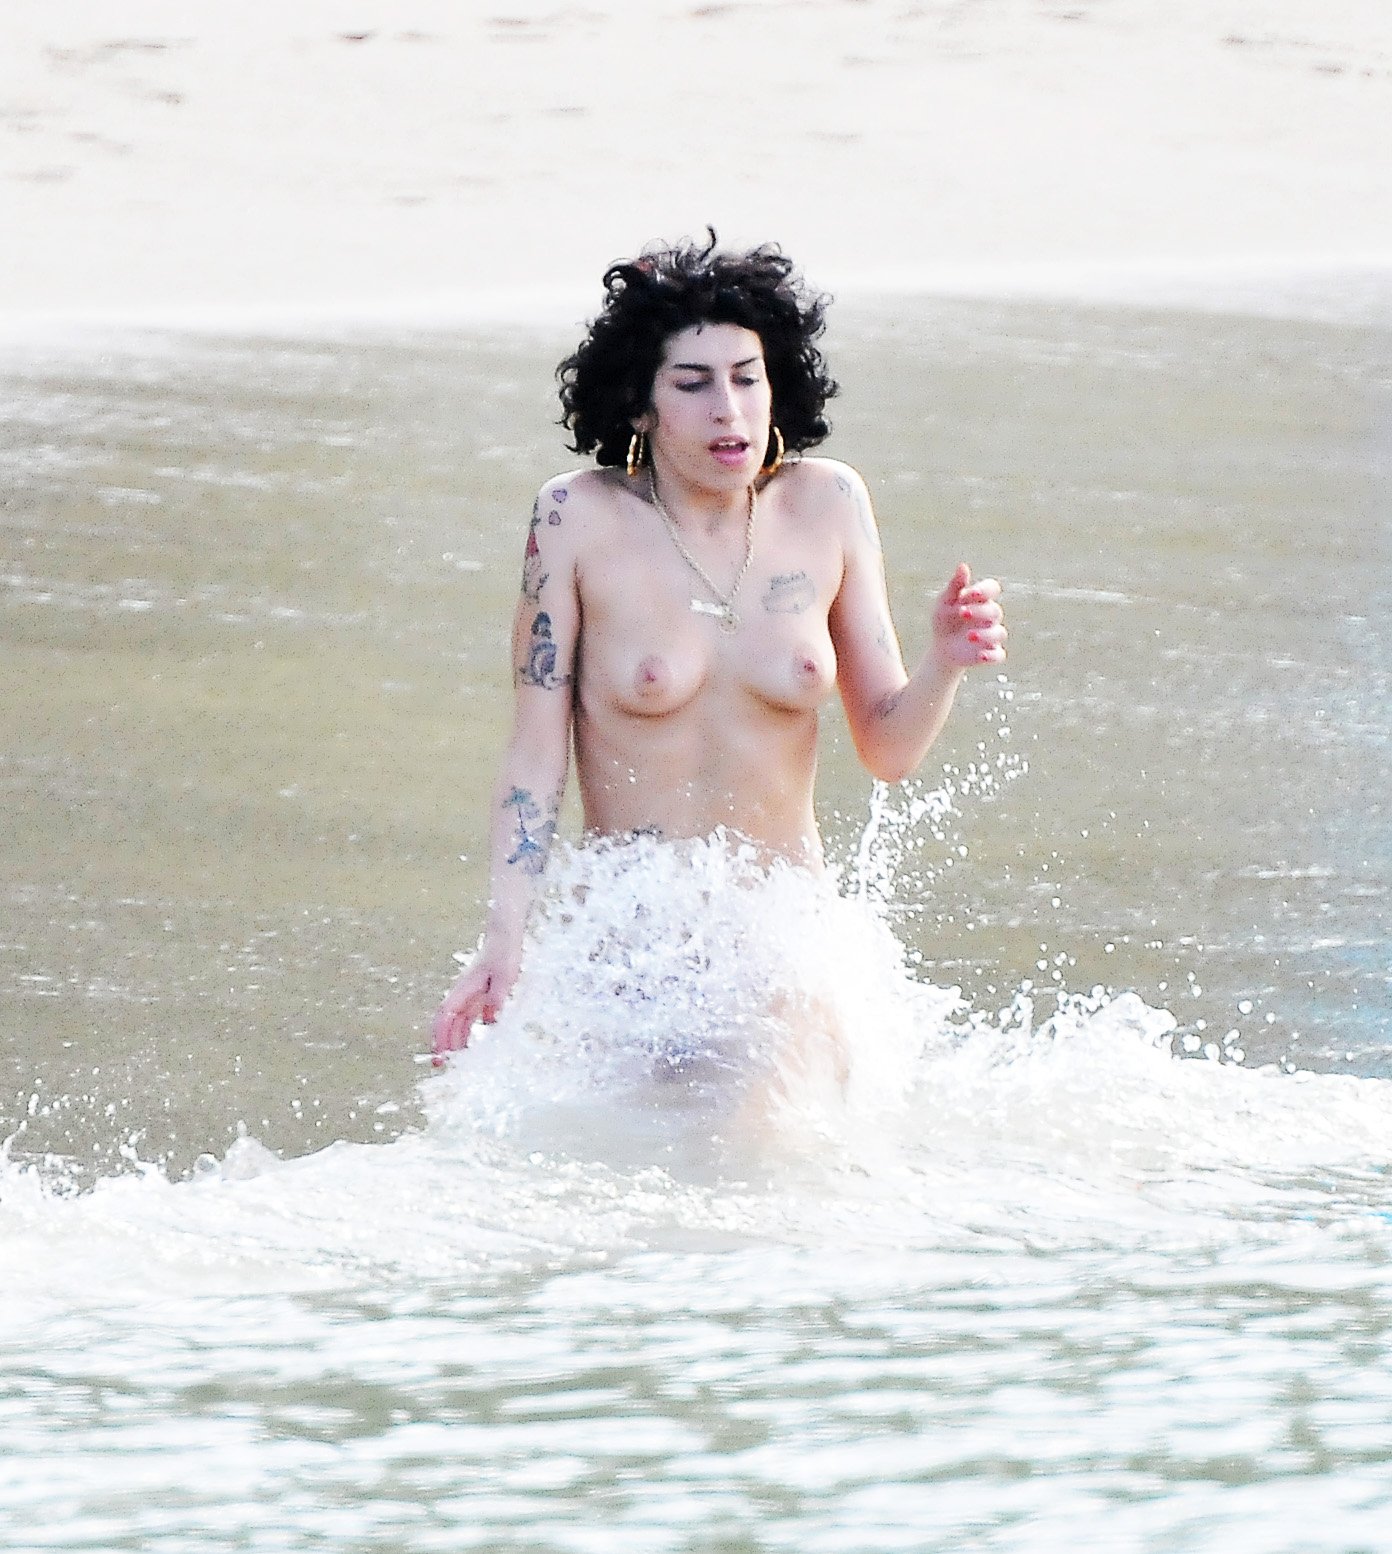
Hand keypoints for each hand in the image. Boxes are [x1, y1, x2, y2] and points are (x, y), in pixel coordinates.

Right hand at [430, 946, 519, 1065]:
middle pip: (447, 1021)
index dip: (441, 1034)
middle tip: (439, 1065)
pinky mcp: (479, 996)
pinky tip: (468, 1045)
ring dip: (452, 1039)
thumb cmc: (504, 954)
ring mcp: (470, 995)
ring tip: (452, 1060)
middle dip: (441, 1042)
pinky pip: (467, 1017)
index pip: (446, 1015)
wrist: (505, 937)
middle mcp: (463, 994)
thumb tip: (490, 1021)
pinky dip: (464, 1032)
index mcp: (465, 989)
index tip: (439, 1052)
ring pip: (456, 1021)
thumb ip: (497, 998)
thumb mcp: (504, 976)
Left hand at [933, 563, 1006, 669]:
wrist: (941, 647)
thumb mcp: (945, 602)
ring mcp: (992, 635)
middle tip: (961, 613)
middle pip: (995, 611)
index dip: (984, 590)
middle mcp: (990, 617)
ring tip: (969, 636)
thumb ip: (955, 586)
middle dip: (980, 612)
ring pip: (999, 633)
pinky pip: (998, 655)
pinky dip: (991, 655)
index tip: (969, 593)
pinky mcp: (991, 653)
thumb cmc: (945, 619)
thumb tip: (963, 566)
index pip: (992, 589)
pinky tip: (980, 655)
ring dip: (986, 634)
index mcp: (981, 600)